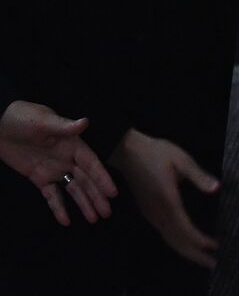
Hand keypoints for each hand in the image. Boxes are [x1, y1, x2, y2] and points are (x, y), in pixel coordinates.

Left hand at [0, 100, 117, 225]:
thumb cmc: (24, 118)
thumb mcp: (43, 121)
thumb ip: (63, 126)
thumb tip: (85, 122)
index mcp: (73, 145)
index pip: (91, 164)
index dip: (102, 178)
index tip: (112, 193)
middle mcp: (67, 159)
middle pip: (85, 181)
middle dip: (97, 196)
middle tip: (107, 213)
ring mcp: (54, 170)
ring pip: (72, 190)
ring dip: (83, 204)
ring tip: (94, 219)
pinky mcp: (39, 178)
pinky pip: (51, 195)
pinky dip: (58, 208)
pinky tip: (65, 221)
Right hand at [110, 128, 218, 268]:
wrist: (128, 152)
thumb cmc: (156, 152)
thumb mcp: (181, 159)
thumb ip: (198, 175)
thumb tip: (216, 188)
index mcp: (167, 200)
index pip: (184, 228)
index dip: (199, 240)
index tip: (214, 246)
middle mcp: (157, 212)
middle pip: (176, 240)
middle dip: (194, 254)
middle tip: (213, 264)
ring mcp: (151, 213)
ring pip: (169, 239)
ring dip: (186, 251)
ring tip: (204, 259)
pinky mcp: (148, 211)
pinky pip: (164, 233)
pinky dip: (177, 243)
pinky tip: (186, 245)